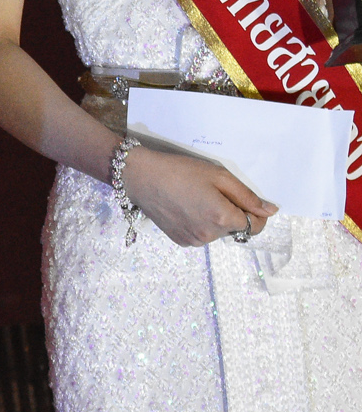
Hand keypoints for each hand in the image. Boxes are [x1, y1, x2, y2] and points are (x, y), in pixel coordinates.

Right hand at [121, 147, 277, 247]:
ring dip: (216, 220)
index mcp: (222, 218)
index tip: (244, 199)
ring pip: (218, 233)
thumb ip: (247, 196)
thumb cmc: (179, 171)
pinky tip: (186, 208)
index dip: (256, 213)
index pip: (255, 226)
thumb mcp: (219, 176)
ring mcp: (194, 241)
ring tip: (197, 199)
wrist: (141, 177)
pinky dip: (201, 224)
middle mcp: (209, 235)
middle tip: (213, 193)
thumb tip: (270, 211)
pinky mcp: (181, 241)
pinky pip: (202, 235)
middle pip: (236, 229)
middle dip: (232, 213)